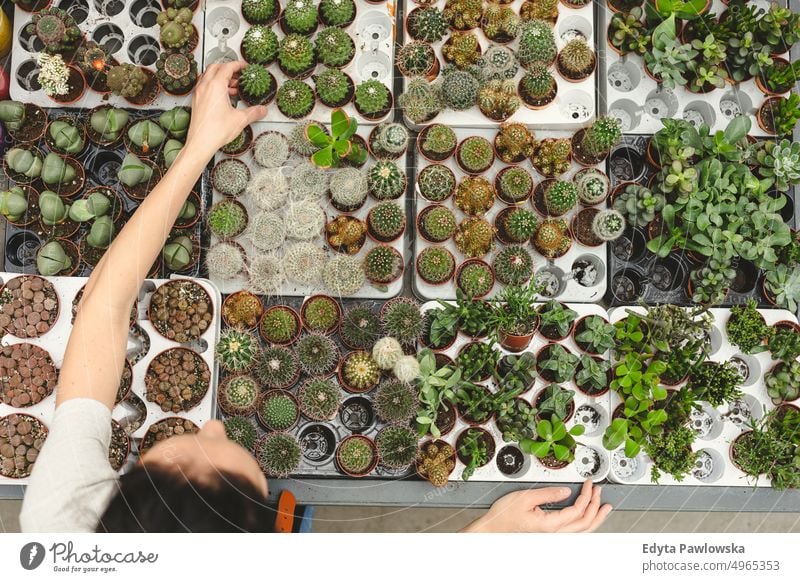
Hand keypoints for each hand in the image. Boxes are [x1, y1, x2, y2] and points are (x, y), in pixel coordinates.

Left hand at [184, 61, 265, 158]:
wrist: (200, 143)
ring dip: (221, 77)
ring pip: (209, 76)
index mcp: (216, 86)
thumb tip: (262, 110)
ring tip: (233, 87)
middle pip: (216, 67)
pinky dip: (214, 85)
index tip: (245, 67)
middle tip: (239, 75)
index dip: (238, 65)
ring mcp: (199, 93)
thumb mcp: (240, 120)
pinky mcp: (196, 101)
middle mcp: (205, 86)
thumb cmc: (215, 131)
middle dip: (228, 69)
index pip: (227, 67)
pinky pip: (205, 85)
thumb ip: (254, 112)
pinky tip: (223, 96)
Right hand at [462, 479, 611, 532]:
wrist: (494, 528)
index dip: (587, 496)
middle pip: (584, 523)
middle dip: (595, 506)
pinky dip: (586, 524)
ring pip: (582, 531)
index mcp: (550, 524)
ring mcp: (553, 535)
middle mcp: (554, 533)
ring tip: (603, 508)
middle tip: (600, 492)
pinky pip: (574, 532)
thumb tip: (567, 491)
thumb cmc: (504, 515)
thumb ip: (548, 493)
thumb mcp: (525, 497)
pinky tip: (588, 518)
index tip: (590, 484)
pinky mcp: (550, 534)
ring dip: (595, 518)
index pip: (577, 510)